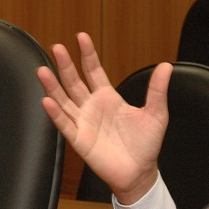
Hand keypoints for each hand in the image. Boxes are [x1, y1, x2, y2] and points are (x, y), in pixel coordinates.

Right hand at [37, 32, 171, 203]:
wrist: (141, 171)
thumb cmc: (147, 143)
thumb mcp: (156, 113)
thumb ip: (157, 89)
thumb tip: (166, 65)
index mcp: (109, 98)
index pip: (94, 71)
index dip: (87, 55)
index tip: (81, 37)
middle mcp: (92, 107)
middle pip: (74, 82)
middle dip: (65, 65)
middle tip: (56, 47)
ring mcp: (84, 123)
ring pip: (64, 100)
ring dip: (53, 86)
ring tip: (43, 70)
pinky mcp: (80, 140)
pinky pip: (65, 125)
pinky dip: (56, 113)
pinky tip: (47, 100)